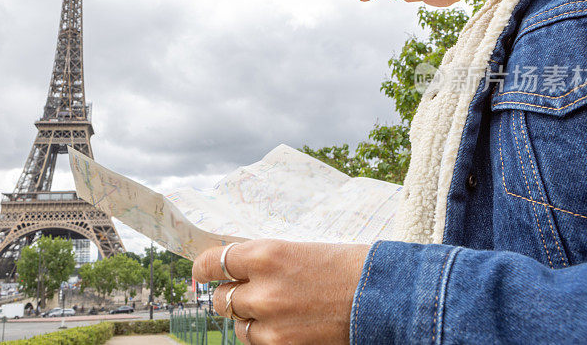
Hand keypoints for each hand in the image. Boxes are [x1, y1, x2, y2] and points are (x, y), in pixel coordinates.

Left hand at [192, 239, 370, 344]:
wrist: (385, 297)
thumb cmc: (347, 267)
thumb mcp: (299, 250)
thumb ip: (265, 260)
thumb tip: (236, 267)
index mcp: (267, 254)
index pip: (215, 262)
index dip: (204, 268)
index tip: (201, 272)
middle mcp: (263, 289)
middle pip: (221, 298)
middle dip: (230, 295)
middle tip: (246, 292)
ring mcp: (271, 323)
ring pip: (237, 325)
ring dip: (248, 318)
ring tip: (275, 310)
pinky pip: (256, 343)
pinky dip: (264, 336)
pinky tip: (284, 326)